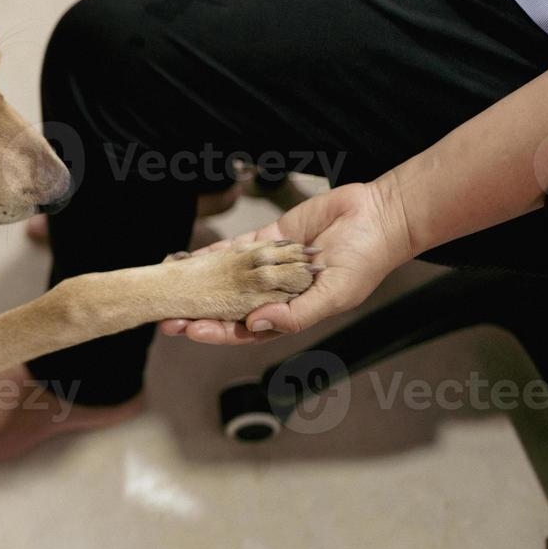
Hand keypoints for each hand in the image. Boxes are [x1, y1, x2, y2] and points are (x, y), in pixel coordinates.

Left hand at [160, 180, 415, 344]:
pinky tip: (190, 258)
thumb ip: (295, 315)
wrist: (380, 216)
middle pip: (230, 307)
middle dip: (200, 313)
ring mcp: (272, 266)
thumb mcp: (334, 296)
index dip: (218, 332)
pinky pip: (237, 249)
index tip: (190, 330)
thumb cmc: (366, 260)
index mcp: (292, 312)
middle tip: (167, 316)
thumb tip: (254, 325)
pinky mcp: (272, 239)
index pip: (246, 330)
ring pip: (229, 278)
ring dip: (202, 284)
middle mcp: (278, 292)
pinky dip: (214, 253)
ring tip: (172, 289)